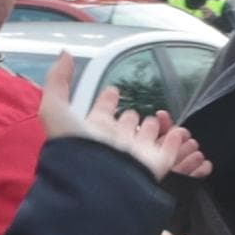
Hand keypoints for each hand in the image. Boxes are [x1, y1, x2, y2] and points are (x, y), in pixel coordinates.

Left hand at [42, 55, 210, 182]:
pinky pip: (168, 152)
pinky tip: (178, 133)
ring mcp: (135, 153)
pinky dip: (175, 142)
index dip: (107, 101)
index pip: (102, 112)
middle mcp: (114, 141)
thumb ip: (58, 81)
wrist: (96, 181)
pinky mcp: (154, 165)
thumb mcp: (56, 108)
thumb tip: (64, 53)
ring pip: (147, 136)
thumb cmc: (74, 147)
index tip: (112, 90)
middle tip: (135, 111)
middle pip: (126, 125)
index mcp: (93, 130)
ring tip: (158, 118)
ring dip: (152, 126)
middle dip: (131, 116)